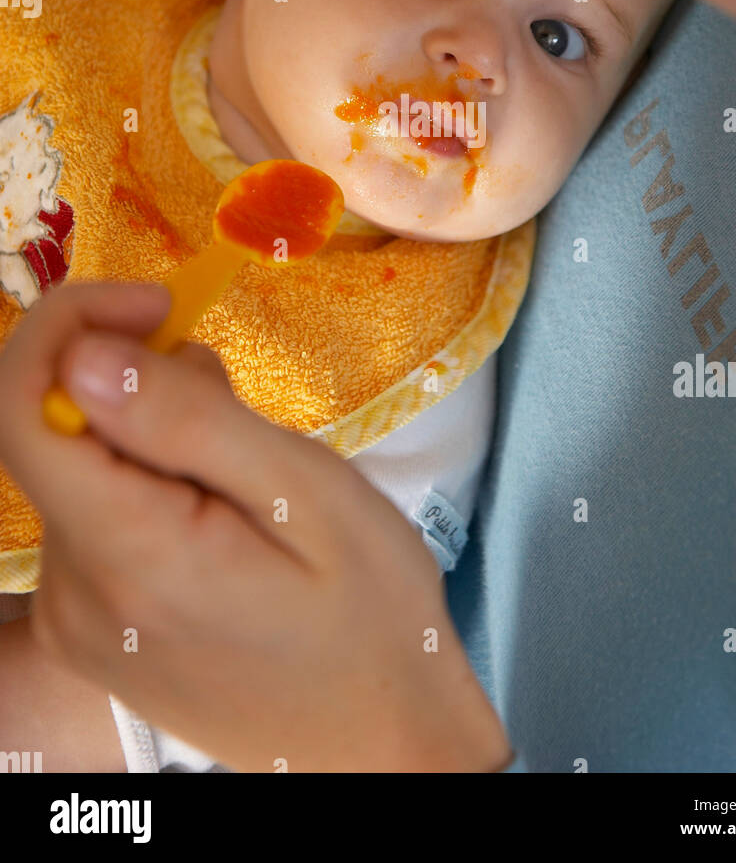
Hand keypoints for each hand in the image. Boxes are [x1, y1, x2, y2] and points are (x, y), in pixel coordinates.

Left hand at [0, 281, 511, 771]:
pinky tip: (222, 514)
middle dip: (137, 383)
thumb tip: (83, 353)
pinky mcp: (93, 631)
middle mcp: (73, 594)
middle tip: (238, 406)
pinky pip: (96, 518)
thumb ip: (188, 421)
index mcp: (128, 556)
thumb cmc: (369, 614)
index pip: (22, 409)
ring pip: (83, 470)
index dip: (67, 327)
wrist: (382, 746)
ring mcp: (77, 621)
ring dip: (152, 437)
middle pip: (61, 434)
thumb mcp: (304, 494)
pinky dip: (149, 483)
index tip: (155, 305)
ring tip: (247, 474)